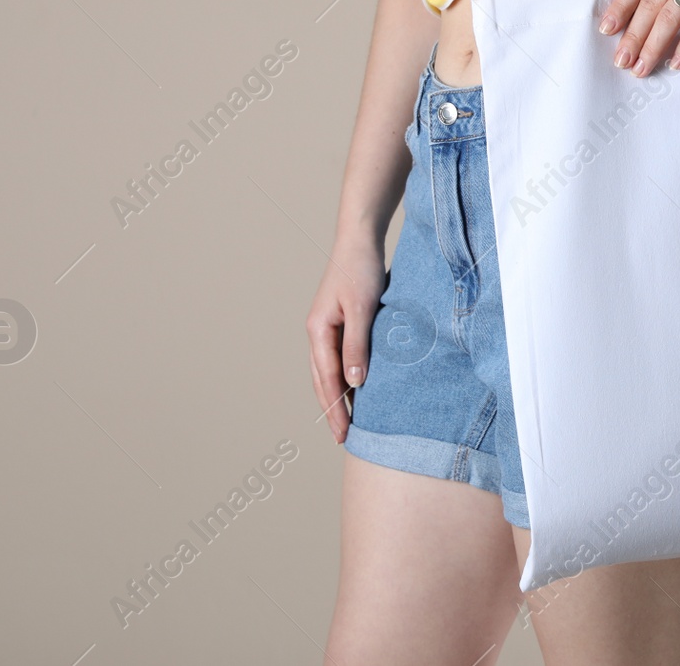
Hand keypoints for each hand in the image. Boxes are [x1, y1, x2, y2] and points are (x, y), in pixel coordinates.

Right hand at [306, 236, 386, 443]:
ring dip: (336, 397)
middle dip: (332, 410)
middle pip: (322, 380)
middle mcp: (317, 332)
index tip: (345, 434)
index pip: (327, 379)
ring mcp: (325, 327)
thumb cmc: (361, 270)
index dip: (336, 408)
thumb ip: (358, 345)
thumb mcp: (363, 308)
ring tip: (348, 422)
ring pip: (328, 372)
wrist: (359, 240)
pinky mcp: (338, 322)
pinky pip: (337, 358)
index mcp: (318, 330)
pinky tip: (356, 388)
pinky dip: (344, 377)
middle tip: (344, 439)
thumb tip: (355, 382)